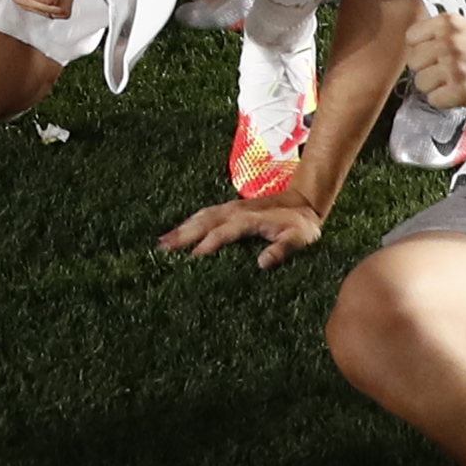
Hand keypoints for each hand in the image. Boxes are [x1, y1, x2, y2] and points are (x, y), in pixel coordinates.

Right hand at [158, 192, 330, 267]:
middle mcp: (236, 211)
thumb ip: (283, 250)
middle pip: (204, 221)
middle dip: (183, 234)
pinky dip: (189, 223)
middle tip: (162, 249)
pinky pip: (205, 215)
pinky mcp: (230, 210)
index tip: (191, 258)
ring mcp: (232, 208)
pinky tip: (179, 233)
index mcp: (250, 218)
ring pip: (201, 216)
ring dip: (182, 227)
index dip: (208, 244)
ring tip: (162, 242)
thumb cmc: (302, 225)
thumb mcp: (300, 238)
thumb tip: (262, 263)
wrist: (304, 202)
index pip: (224, 231)